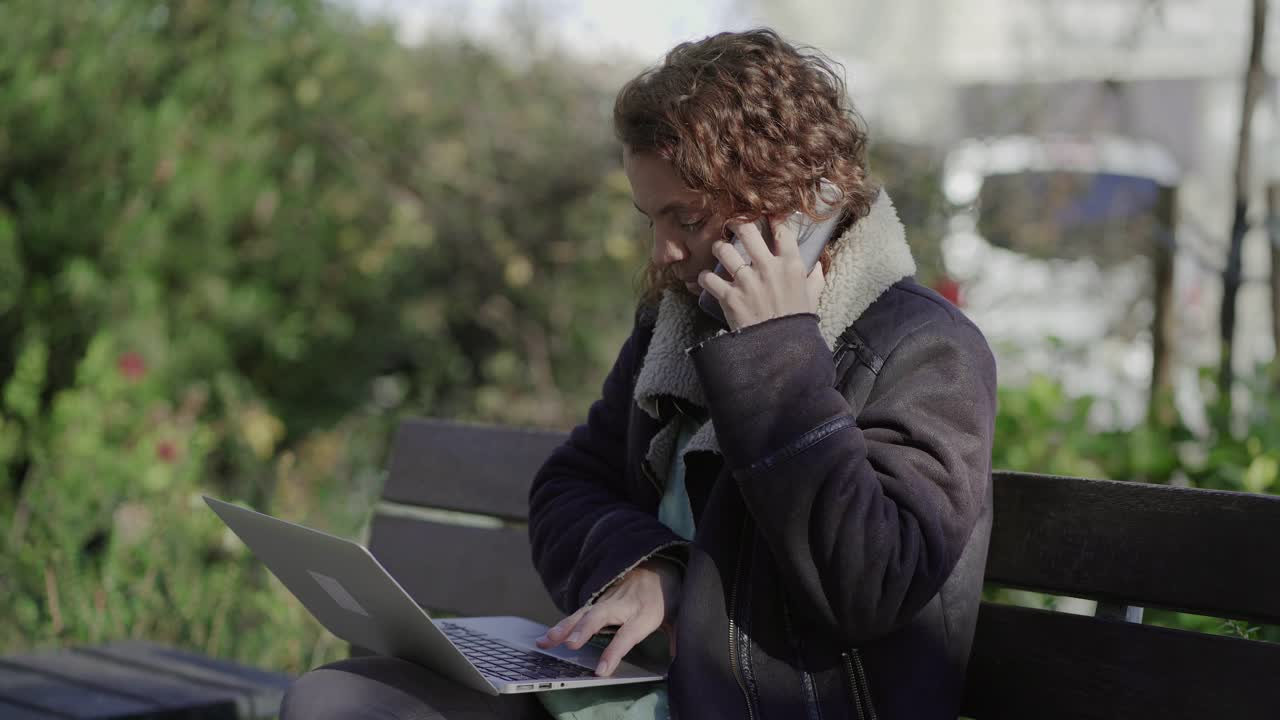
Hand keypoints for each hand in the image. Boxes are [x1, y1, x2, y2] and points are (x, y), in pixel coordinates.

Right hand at [534, 558, 680, 675]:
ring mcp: (609, 598)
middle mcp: (624, 604)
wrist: (658, 563)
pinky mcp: (599, 599)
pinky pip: (579, 611)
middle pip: (601, 616)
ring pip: (584, 613)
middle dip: (584, 630)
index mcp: (645, 612)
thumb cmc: (668, 595)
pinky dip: (562, 624)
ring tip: (547, 641)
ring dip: (564, 627)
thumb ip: (676, 637)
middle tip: (570, 644)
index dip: (614, 652)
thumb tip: (678, 661)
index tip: (600, 670)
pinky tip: (547, 637)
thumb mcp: (678, 615)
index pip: (628, 635)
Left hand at [698, 216, 825, 331]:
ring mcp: (747, 281)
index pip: (781, 230)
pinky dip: (705, 278)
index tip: (765, 215)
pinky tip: (707, 279)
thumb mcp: (812, 298)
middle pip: (747, 230)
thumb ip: (815, 278)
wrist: (781, 350)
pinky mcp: (729, 297)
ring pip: (723, 250)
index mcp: (791, 265)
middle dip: (736, 225)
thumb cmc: (797, 323)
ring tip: (719, 251)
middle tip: (732, 226)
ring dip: (718, 249)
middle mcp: (768, 268)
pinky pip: (709, 278)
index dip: (771, 219)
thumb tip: (816, 266)